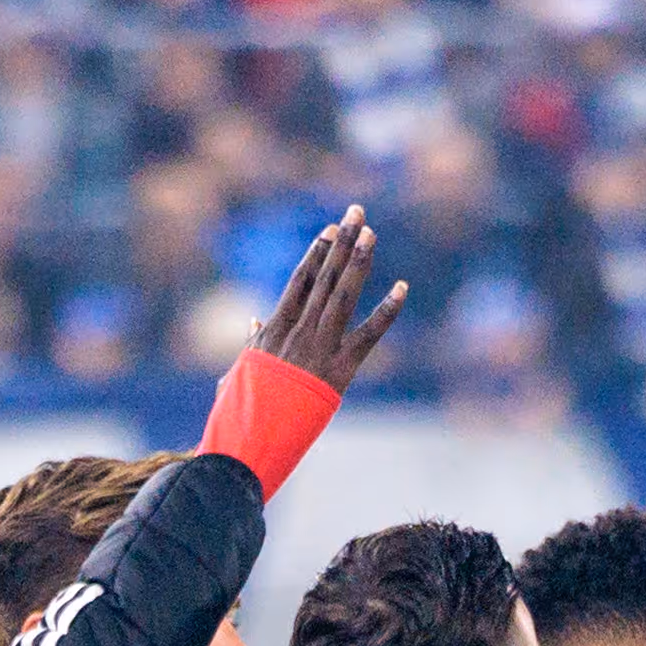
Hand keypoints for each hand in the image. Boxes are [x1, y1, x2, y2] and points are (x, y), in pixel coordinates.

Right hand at [246, 205, 406, 392]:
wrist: (254, 434)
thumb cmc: (245, 408)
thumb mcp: (243, 369)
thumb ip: (254, 342)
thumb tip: (254, 322)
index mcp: (276, 328)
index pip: (301, 280)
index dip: (318, 252)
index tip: (330, 230)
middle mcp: (300, 330)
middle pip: (325, 277)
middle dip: (341, 242)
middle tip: (356, 212)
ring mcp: (321, 347)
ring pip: (343, 295)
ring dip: (358, 261)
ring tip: (371, 233)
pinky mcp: (340, 368)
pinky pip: (368, 335)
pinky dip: (386, 311)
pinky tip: (402, 288)